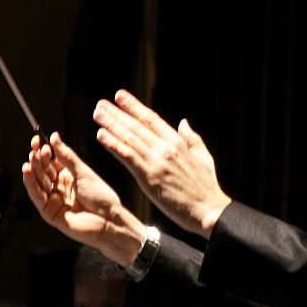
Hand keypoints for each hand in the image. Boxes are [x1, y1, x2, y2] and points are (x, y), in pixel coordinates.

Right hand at [24, 132, 146, 262]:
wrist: (108, 221)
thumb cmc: (102, 198)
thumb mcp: (83, 172)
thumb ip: (66, 156)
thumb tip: (55, 138)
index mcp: (69, 177)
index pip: (51, 161)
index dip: (44, 152)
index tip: (39, 141)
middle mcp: (60, 187)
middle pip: (43, 171)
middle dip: (38, 159)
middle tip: (35, 149)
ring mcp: (54, 200)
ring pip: (38, 183)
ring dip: (32, 170)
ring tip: (30, 160)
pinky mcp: (49, 212)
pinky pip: (36, 196)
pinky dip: (30, 184)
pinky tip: (27, 173)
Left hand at [92, 91, 230, 234]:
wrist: (209, 210)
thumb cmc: (206, 188)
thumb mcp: (203, 157)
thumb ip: (191, 138)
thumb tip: (183, 122)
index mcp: (178, 142)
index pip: (152, 119)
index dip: (134, 106)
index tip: (120, 96)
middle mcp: (166, 148)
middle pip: (137, 126)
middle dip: (117, 113)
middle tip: (101, 103)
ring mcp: (156, 161)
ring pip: (129, 138)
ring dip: (111, 124)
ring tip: (98, 113)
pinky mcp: (149, 176)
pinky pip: (127, 157)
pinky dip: (113, 145)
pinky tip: (101, 135)